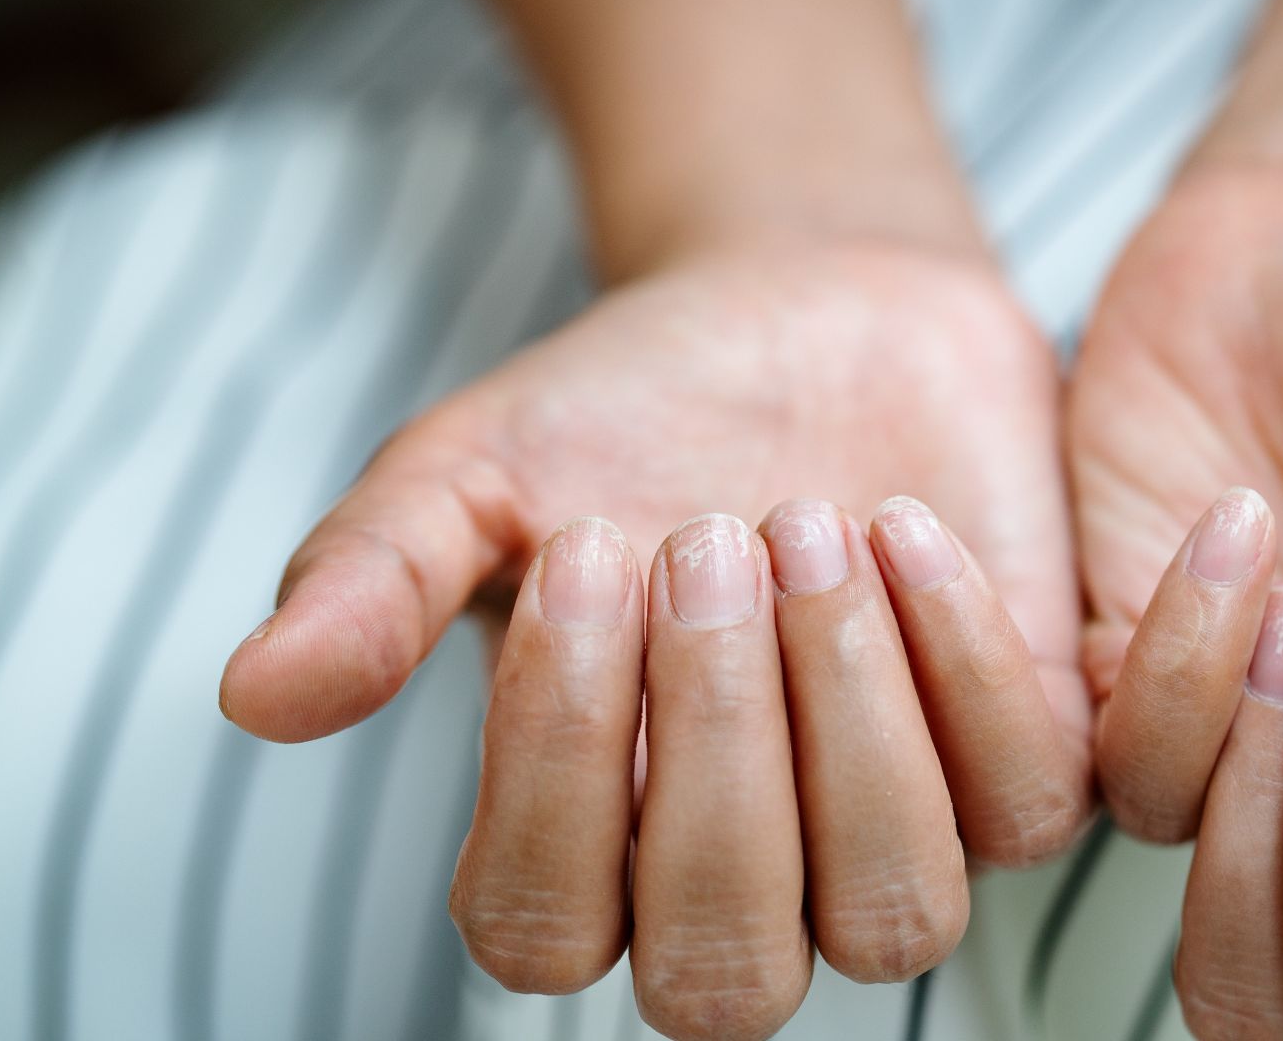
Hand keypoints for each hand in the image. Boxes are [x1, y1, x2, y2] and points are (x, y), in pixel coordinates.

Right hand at [218, 244, 1092, 1035]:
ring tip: (802, 523)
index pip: (542, 930)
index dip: (554, 765)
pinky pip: (1027, 802)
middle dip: (714, 749)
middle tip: (698, 535)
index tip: (581, 551)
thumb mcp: (474, 473)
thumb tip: (254, 695)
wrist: (802, 312)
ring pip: (895, 916)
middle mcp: (741, 880)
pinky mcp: (1020, 762)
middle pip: (726, 969)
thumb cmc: (625, 412)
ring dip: (846, 719)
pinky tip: (900, 522)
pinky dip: (962, 662)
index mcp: (582, 845)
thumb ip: (373, 581)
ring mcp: (891, 835)